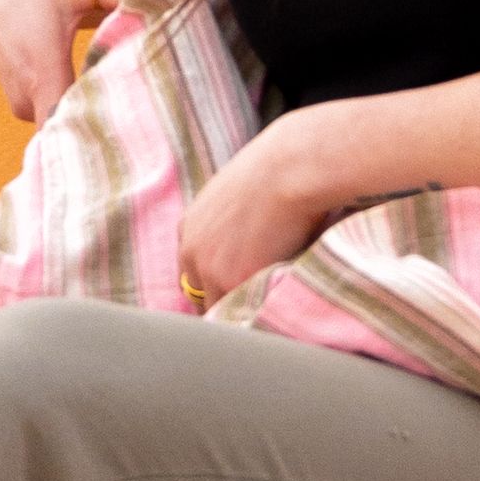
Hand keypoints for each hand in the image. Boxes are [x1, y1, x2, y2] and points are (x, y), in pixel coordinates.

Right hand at [0, 0, 120, 129]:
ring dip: (85, 120)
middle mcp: (27, 96)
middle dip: (99, 130)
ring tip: (120, 109)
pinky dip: (70, 115)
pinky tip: (95, 103)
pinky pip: (50, 121)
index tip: (124, 137)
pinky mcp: (21, 108)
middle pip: (68, 132)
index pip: (63, 125)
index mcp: (43, 72)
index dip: (91, 135)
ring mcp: (21, 106)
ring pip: (59, 127)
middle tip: (140, 127)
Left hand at [175, 123, 358, 307]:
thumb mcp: (237, 193)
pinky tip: (278, 306)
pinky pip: (243, 310)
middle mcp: (192, 250)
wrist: (289, 169)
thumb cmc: (277, 171)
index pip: (191, 273)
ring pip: (220, 307)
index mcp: (190, 227)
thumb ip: (229, 222)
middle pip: (200, 295)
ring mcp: (210, 269)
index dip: (213, 285)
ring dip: (242, 310)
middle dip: (223, 302)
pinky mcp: (234, 282)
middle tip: (250, 309)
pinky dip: (259, 312)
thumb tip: (249, 238)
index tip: (231, 292)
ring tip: (268, 311)